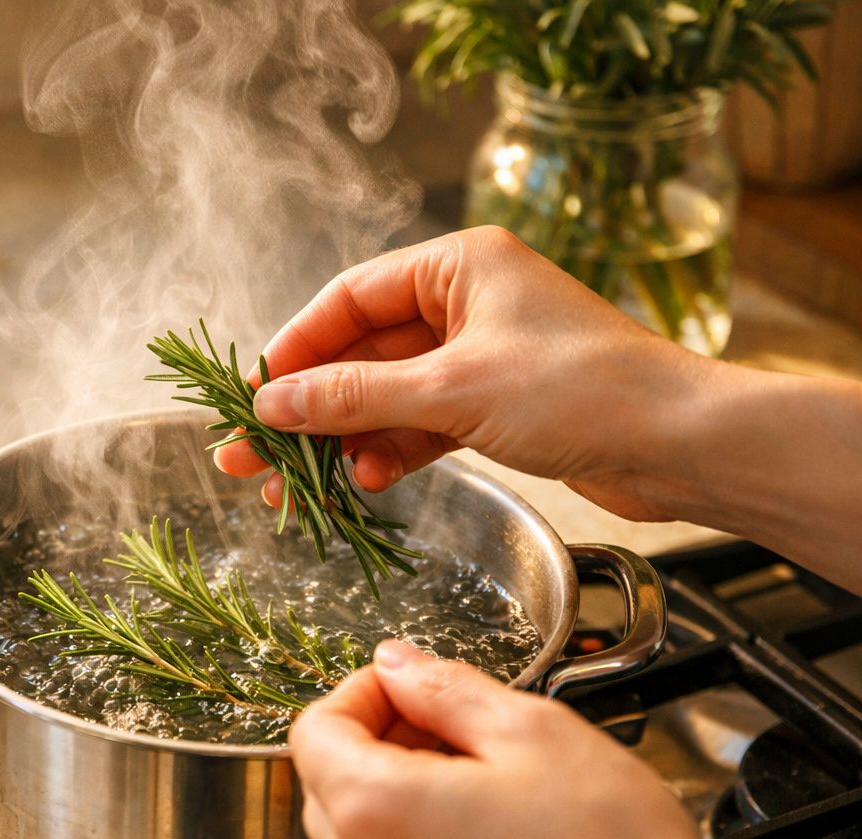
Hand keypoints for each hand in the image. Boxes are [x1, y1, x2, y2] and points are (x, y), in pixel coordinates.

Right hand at [215, 225, 719, 522]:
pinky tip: (359, 482)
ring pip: (387, 395)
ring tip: (292, 485)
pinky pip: (421, 424)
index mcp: (460, 265)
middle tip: (247, 454)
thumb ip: (354, 397)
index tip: (250, 395)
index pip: (349, 298)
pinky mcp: (497, 406)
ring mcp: (482, 356)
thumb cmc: (577, 390)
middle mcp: (467, 302)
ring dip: (342, 438)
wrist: (680, 445)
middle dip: (306, 406)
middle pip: (361, 352)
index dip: (294, 348)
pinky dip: (389, 452)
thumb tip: (270, 403)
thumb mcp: (452, 390)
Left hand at [290, 640, 829, 838]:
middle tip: (447, 724)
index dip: (359, 692)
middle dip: (378, 741)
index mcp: (374, 809)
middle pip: (327, 784)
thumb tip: (400, 664)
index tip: (405, 684)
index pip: (312, 729)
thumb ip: (444, 687)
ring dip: (402, 796)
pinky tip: (492, 838)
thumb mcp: (530, 730)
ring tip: (481, 779)